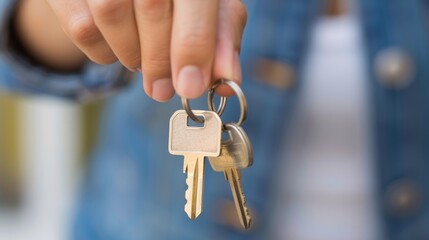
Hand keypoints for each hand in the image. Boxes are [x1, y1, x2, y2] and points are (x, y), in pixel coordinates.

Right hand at [44, 0, 246, 100]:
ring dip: (131, 54)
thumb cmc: (178, 2)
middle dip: (160, 60)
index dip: (192, 45)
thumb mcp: (209, 11)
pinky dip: (103, 53)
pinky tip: (118, 50)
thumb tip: (229, 81)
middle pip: (152, 6)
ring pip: (111, 13)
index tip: (191, 87)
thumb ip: (222, 40)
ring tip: (141, 61)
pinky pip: (82, 26)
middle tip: (163, 90)